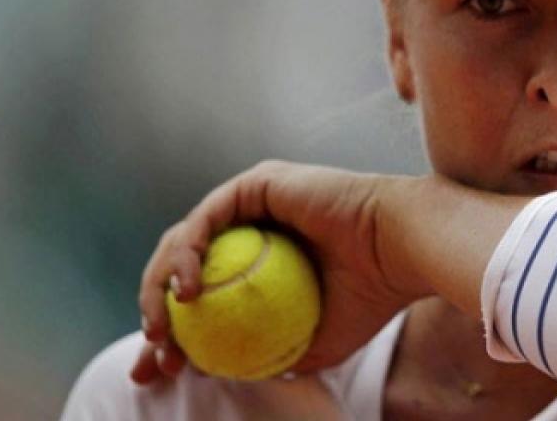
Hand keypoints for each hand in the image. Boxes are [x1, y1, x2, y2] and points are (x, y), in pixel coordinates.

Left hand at [131, 160, 427, 383]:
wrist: (403, 251)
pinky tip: (187, 291)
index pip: (205, 293)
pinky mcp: (257, 183)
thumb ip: (268, 354)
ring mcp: (254, 202)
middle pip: (186, 266)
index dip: (175, 332)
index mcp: (267, 260)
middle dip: (155, 312)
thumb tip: (216, 372)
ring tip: (163, 328)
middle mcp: (256, 226)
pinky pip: (206, 218)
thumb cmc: (373, 297)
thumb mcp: (313, 342)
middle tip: (153, 356)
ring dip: (159, 286)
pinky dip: (188, 254)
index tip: (160, 369)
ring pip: (185, 241)